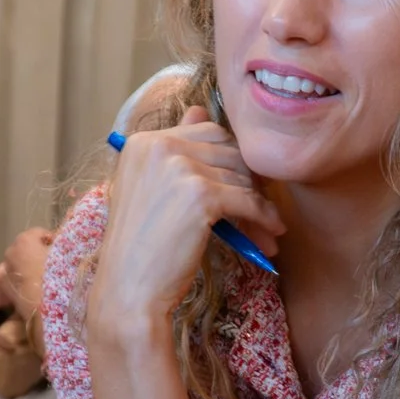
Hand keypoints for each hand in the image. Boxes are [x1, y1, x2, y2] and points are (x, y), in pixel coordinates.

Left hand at [0, 227, 53, 314]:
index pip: (39, 233)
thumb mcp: (66, 256)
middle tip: (51, 265)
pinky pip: (12, 277)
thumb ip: (60, 247)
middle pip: (25, 248)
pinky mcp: (3, 286)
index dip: (50, 240)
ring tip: (40, 278)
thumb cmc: (57, 276)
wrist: (44, 306)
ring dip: (26, 266)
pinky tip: (31, 287)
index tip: (59, 249)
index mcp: (26, 240)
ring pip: (17, 263)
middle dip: (36, 253)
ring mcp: (5, 269)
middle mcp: (11, 251)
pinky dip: (20, 279)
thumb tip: (59, 245)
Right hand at [88, 106, 283, 337]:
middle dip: (248, 181)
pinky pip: (248, 200)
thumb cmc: (140, 247)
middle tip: (260, 211)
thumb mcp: (151, 188)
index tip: (240, 187)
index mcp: (143, 141)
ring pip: (242, 176)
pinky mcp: (200, 194)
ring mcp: (179, 167)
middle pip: (229, 149)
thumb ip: (176, 147)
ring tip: (265, 232)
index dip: (229, 161)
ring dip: (258, 205)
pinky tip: (270, 233)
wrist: (129, 290)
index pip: (206, 131)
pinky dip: (264, 218)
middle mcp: (158, 145)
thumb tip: (200, 107)